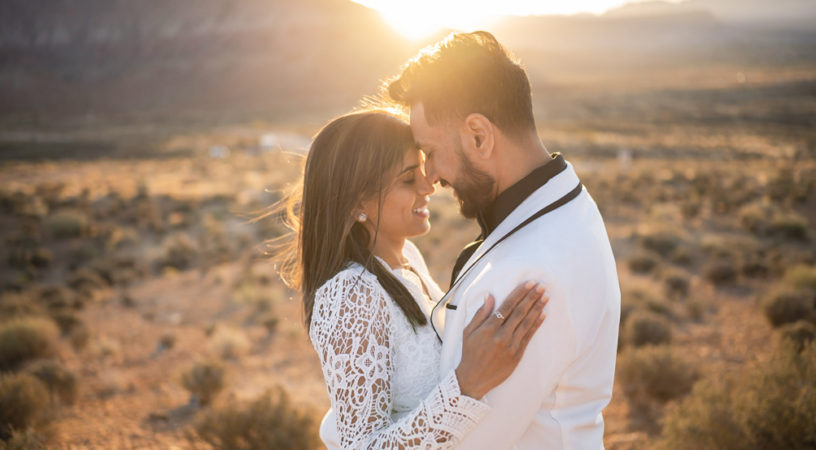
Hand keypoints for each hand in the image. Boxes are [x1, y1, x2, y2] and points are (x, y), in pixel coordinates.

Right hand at [455, 281, 548, 399]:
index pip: (508, 305)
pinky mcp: (517, 355)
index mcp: (489, 328)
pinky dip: (537, 324)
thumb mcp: (468, 331)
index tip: (529, 283)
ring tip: (545, 297)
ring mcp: (511, 345)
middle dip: (532, 297)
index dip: (520, 293)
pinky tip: (543, 314)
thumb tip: (490, 296)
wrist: (474, 379)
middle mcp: (501, 335)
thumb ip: (480, 313)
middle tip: (542, 286)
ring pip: (527, 322)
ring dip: (537, 308)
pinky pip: (529, 336)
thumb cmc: (470, 353)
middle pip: (520, 312)